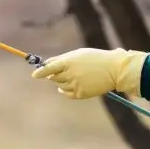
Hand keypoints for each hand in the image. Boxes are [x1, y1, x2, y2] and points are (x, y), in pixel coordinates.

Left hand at [31, 48, 147, 98]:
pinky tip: (73, 85)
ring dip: (63, 82)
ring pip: (59, 86)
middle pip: (53, 77)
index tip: (34, 75)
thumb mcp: (78, 54)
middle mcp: (70, 74)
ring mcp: (75, 85)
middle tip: (67, 70)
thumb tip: (45, 66)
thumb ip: (61, 60)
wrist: (114, 70)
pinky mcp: (80, 94)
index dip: (41, 72)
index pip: (49, 68)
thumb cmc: (95, 59)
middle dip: (56, 75)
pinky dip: (66, 91)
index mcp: (69, 62)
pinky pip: (66, 94)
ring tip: (77, 76)